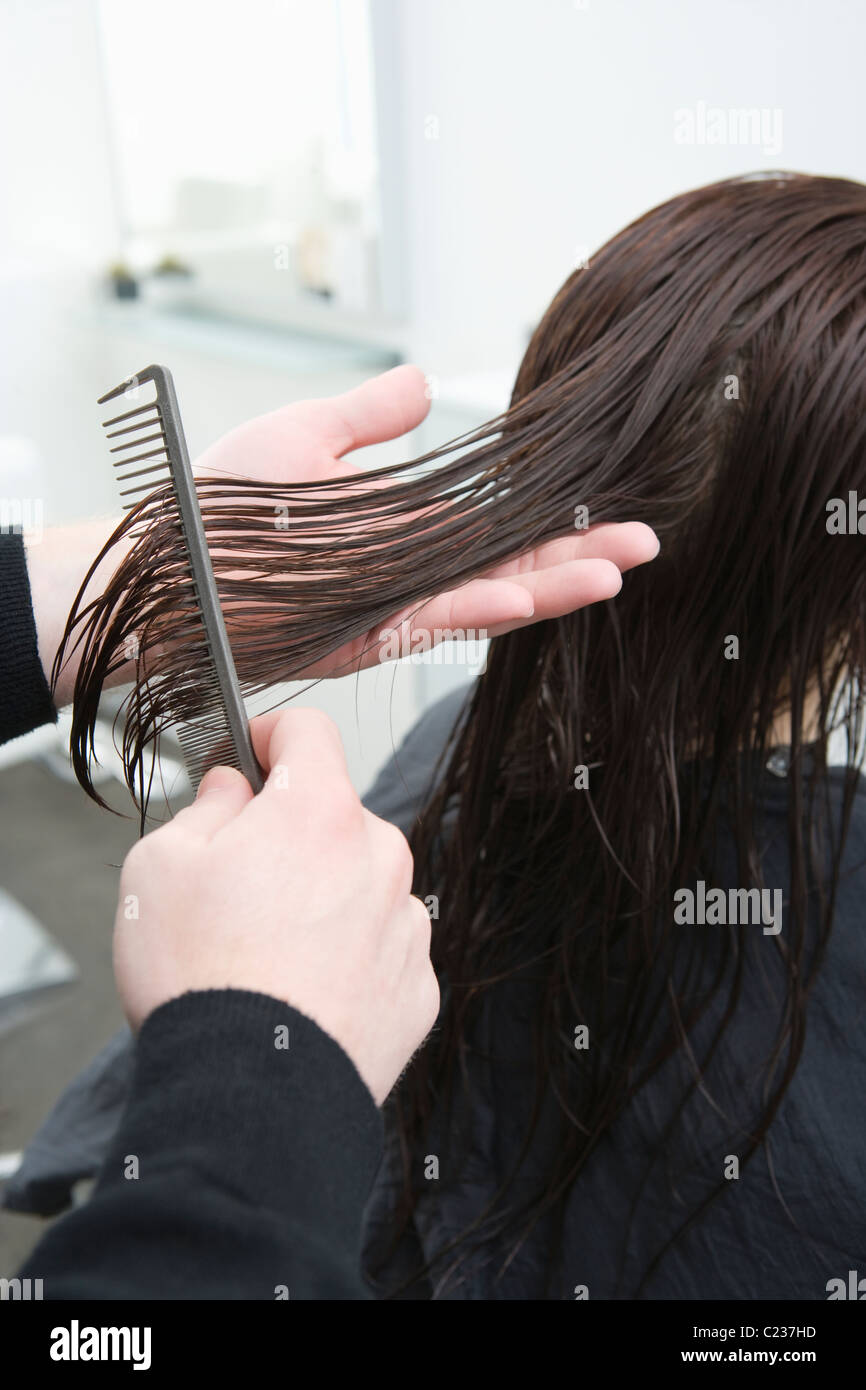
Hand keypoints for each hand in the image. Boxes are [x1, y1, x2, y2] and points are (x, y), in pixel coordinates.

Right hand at [113, 708, 438, 1105]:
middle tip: (237, 882)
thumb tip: (232, 792)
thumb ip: (205, 808)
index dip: (271, 734)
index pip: (310, 731)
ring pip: (361, 884)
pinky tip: (301, 991)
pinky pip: (380, 949)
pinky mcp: (418, 988)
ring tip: (266, 952)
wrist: (251, 1097)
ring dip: (324, 897)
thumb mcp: (160, 866)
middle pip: (335, 817)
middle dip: (290, 834)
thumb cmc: (200, 978)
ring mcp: (405, 925)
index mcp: (319, 812)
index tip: (251, 753)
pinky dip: (348, 957)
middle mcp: (379, 857)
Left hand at [195, 365, 659, 676]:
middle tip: (645, 546)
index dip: (551, 519)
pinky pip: (432, 621)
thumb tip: (423, 380)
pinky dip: (483, 609)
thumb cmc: (223, 501)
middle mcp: (408, 571)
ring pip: (485, 598)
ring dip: (550, 588)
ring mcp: (389, 604)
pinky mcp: (362, 632)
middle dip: (575, 556)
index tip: (609, 506)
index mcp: (405, 527)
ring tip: (615, 573)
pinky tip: (533, 598)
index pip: (494, 525)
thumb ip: (370, 415)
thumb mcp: (307, 434)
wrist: (166, 560)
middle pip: (507, 565)